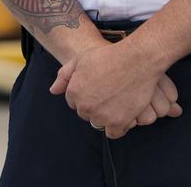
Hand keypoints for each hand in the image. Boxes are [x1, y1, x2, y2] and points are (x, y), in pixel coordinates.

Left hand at [49, 41, 180, 137]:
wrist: (137, 60)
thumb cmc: (110, 56)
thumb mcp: (82, 59)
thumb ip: (65, 75)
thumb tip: (53, 90)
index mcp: (74, 92)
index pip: (74, 102)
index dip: (86, 94)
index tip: (97, 87)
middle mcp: (85, 106)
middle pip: (86, 113)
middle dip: (95, 105)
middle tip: (108, 92)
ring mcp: (101, 116)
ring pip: (99, 123)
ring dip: (106, 116)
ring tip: (117, 101)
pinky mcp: (118, 123)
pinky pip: (113, 133)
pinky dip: (118, 126)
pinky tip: (123, 114)